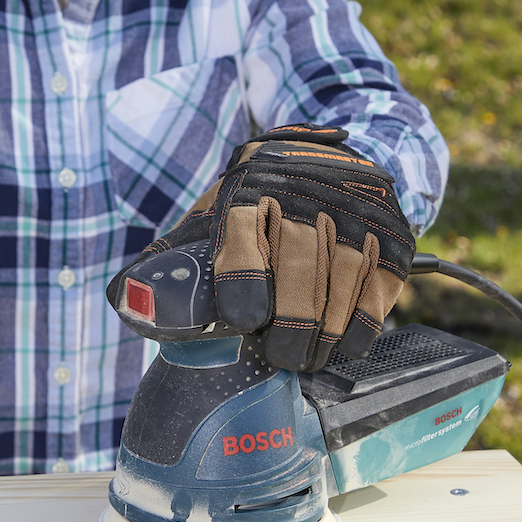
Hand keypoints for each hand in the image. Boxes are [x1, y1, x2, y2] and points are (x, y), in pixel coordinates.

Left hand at [134, 123, 414, 370]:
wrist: (325, 162)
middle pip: (300, 263)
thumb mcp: (209, 219)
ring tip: (307, 358)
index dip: (245, 279)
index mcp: (248, 185)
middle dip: (292, 322)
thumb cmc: (253, 209)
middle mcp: (303, 188)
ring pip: (344, 277)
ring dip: (327, 330)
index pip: (245, 229)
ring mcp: (352, 207)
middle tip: (281, 357)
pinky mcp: (390, 228)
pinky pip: (380, 282)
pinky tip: (344, 342)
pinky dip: (362, 321)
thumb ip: (170, 260)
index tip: (247, 319)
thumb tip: (130, 301)